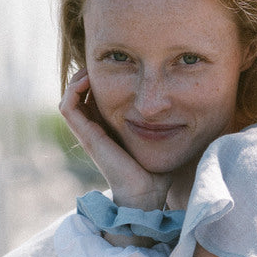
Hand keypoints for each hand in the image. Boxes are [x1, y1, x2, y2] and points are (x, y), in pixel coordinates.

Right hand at [59, 71, 169, 208]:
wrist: (146, 194)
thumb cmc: (156, 174)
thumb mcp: (161, 141)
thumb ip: (167, 127)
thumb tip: (188, 111)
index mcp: (109, 131)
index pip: (95, 99)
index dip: (100, 80)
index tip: (116, 67)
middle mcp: (95, 131)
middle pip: (80, 96)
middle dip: (87, 75)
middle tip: (101, 62)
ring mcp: (88, 134)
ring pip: (69, 99)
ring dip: (76, 80)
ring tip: (91, 69)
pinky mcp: (87, 136)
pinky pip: (67, 108)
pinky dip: (72, 91)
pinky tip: (87, 81)